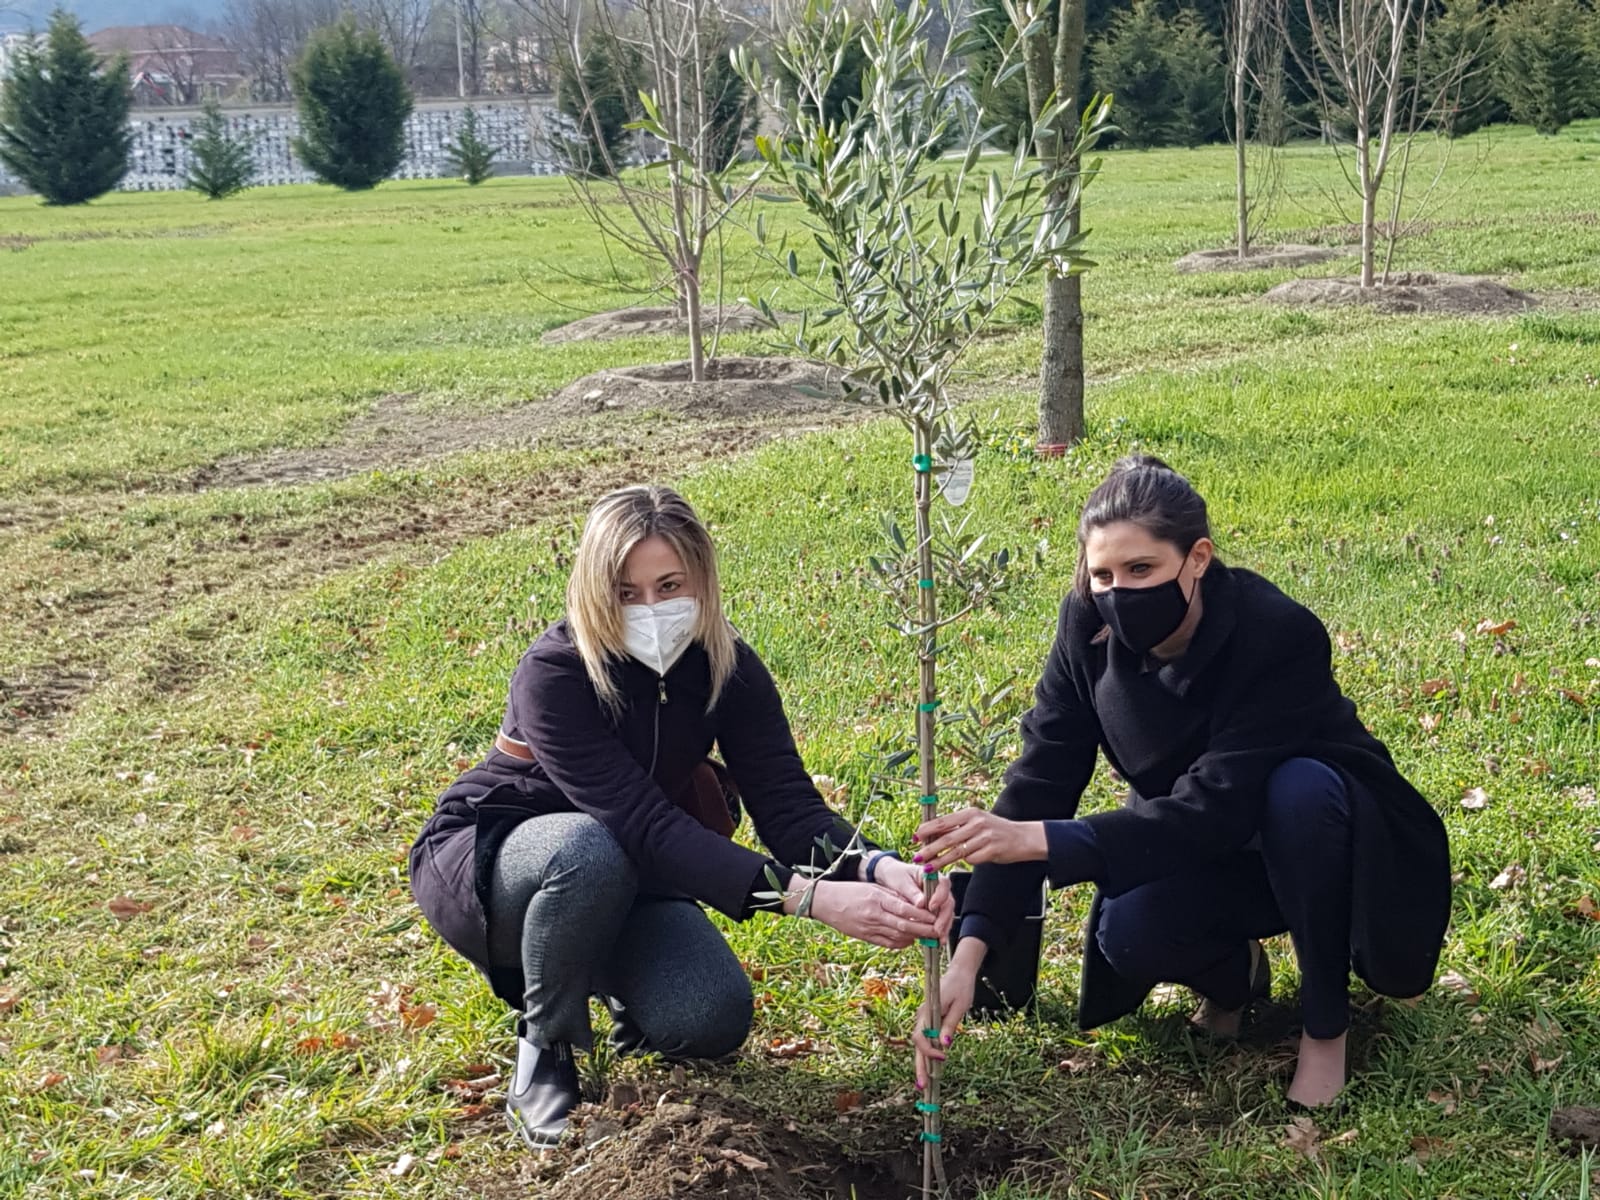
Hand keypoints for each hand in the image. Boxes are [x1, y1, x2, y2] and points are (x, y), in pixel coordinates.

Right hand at [805, 880, 940, 948]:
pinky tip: (910, 940)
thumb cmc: (849, 891)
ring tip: (928, 936)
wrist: (824, 902)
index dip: (923, 915)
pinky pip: (888, 943)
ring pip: (898, 936)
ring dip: (915, 937)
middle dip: (924, 929)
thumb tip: (915, 904)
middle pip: (905, 925)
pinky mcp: (865, 937)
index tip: (936, 916)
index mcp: (877, 898)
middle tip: (938, 930)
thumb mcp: (873, 888)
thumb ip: (893, 896)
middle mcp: (874, 915)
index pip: (905, 908)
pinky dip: (902, 943)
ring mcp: (869, 928)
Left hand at [862, 855, 954, 938]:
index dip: (940, 896)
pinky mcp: (932, 910)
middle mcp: (937, 888)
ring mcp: (936, 899)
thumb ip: (912, 892)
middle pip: (948, 902)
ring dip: (944, 926)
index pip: (943, 885)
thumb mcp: (901, 881)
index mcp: (932, 876)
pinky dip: (939, 930)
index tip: (932, 906)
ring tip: (939, 938)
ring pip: (946, 913)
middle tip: (937, 929)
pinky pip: (939, 920)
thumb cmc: (895, 875)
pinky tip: (936, 939)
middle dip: (944, 917)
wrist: (890, 877)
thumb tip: (921, 903)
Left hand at [913, 807, 1047, 872]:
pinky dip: (966, 863)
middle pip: (947, 838)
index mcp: (971, 813)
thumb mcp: (978, 821)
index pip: (944, 821)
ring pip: (956, 852)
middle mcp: (977, 823)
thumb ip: (959, 826)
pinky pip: (972, 860)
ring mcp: (985, 837)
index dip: (927, 829)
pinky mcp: (991, 851)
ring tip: (928, 867)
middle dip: (929, 848)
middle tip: (917, 856)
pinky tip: (963, 863)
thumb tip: (934, 834)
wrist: (1023, 837)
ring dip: (940, 861)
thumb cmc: (997, 830)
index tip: (915, 837)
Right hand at [913, 956, 977, 1088]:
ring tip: (924, 1083)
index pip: (920, 1037)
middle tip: (922, 1087)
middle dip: (919, 1067)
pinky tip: (930, 1068)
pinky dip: (927, 1055)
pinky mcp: (929, 1022)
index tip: (943, 1057)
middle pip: (917, 1046)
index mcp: (927, 1011)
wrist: (959, 973)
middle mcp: (921, 1017)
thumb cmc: (961, 987)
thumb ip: (951, 1025)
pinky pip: (925, 1040)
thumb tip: (945, 1045)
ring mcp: (923, 1020)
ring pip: (920, 1045)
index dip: (929, 1051)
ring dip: (922, 1063)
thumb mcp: (960, 1006)